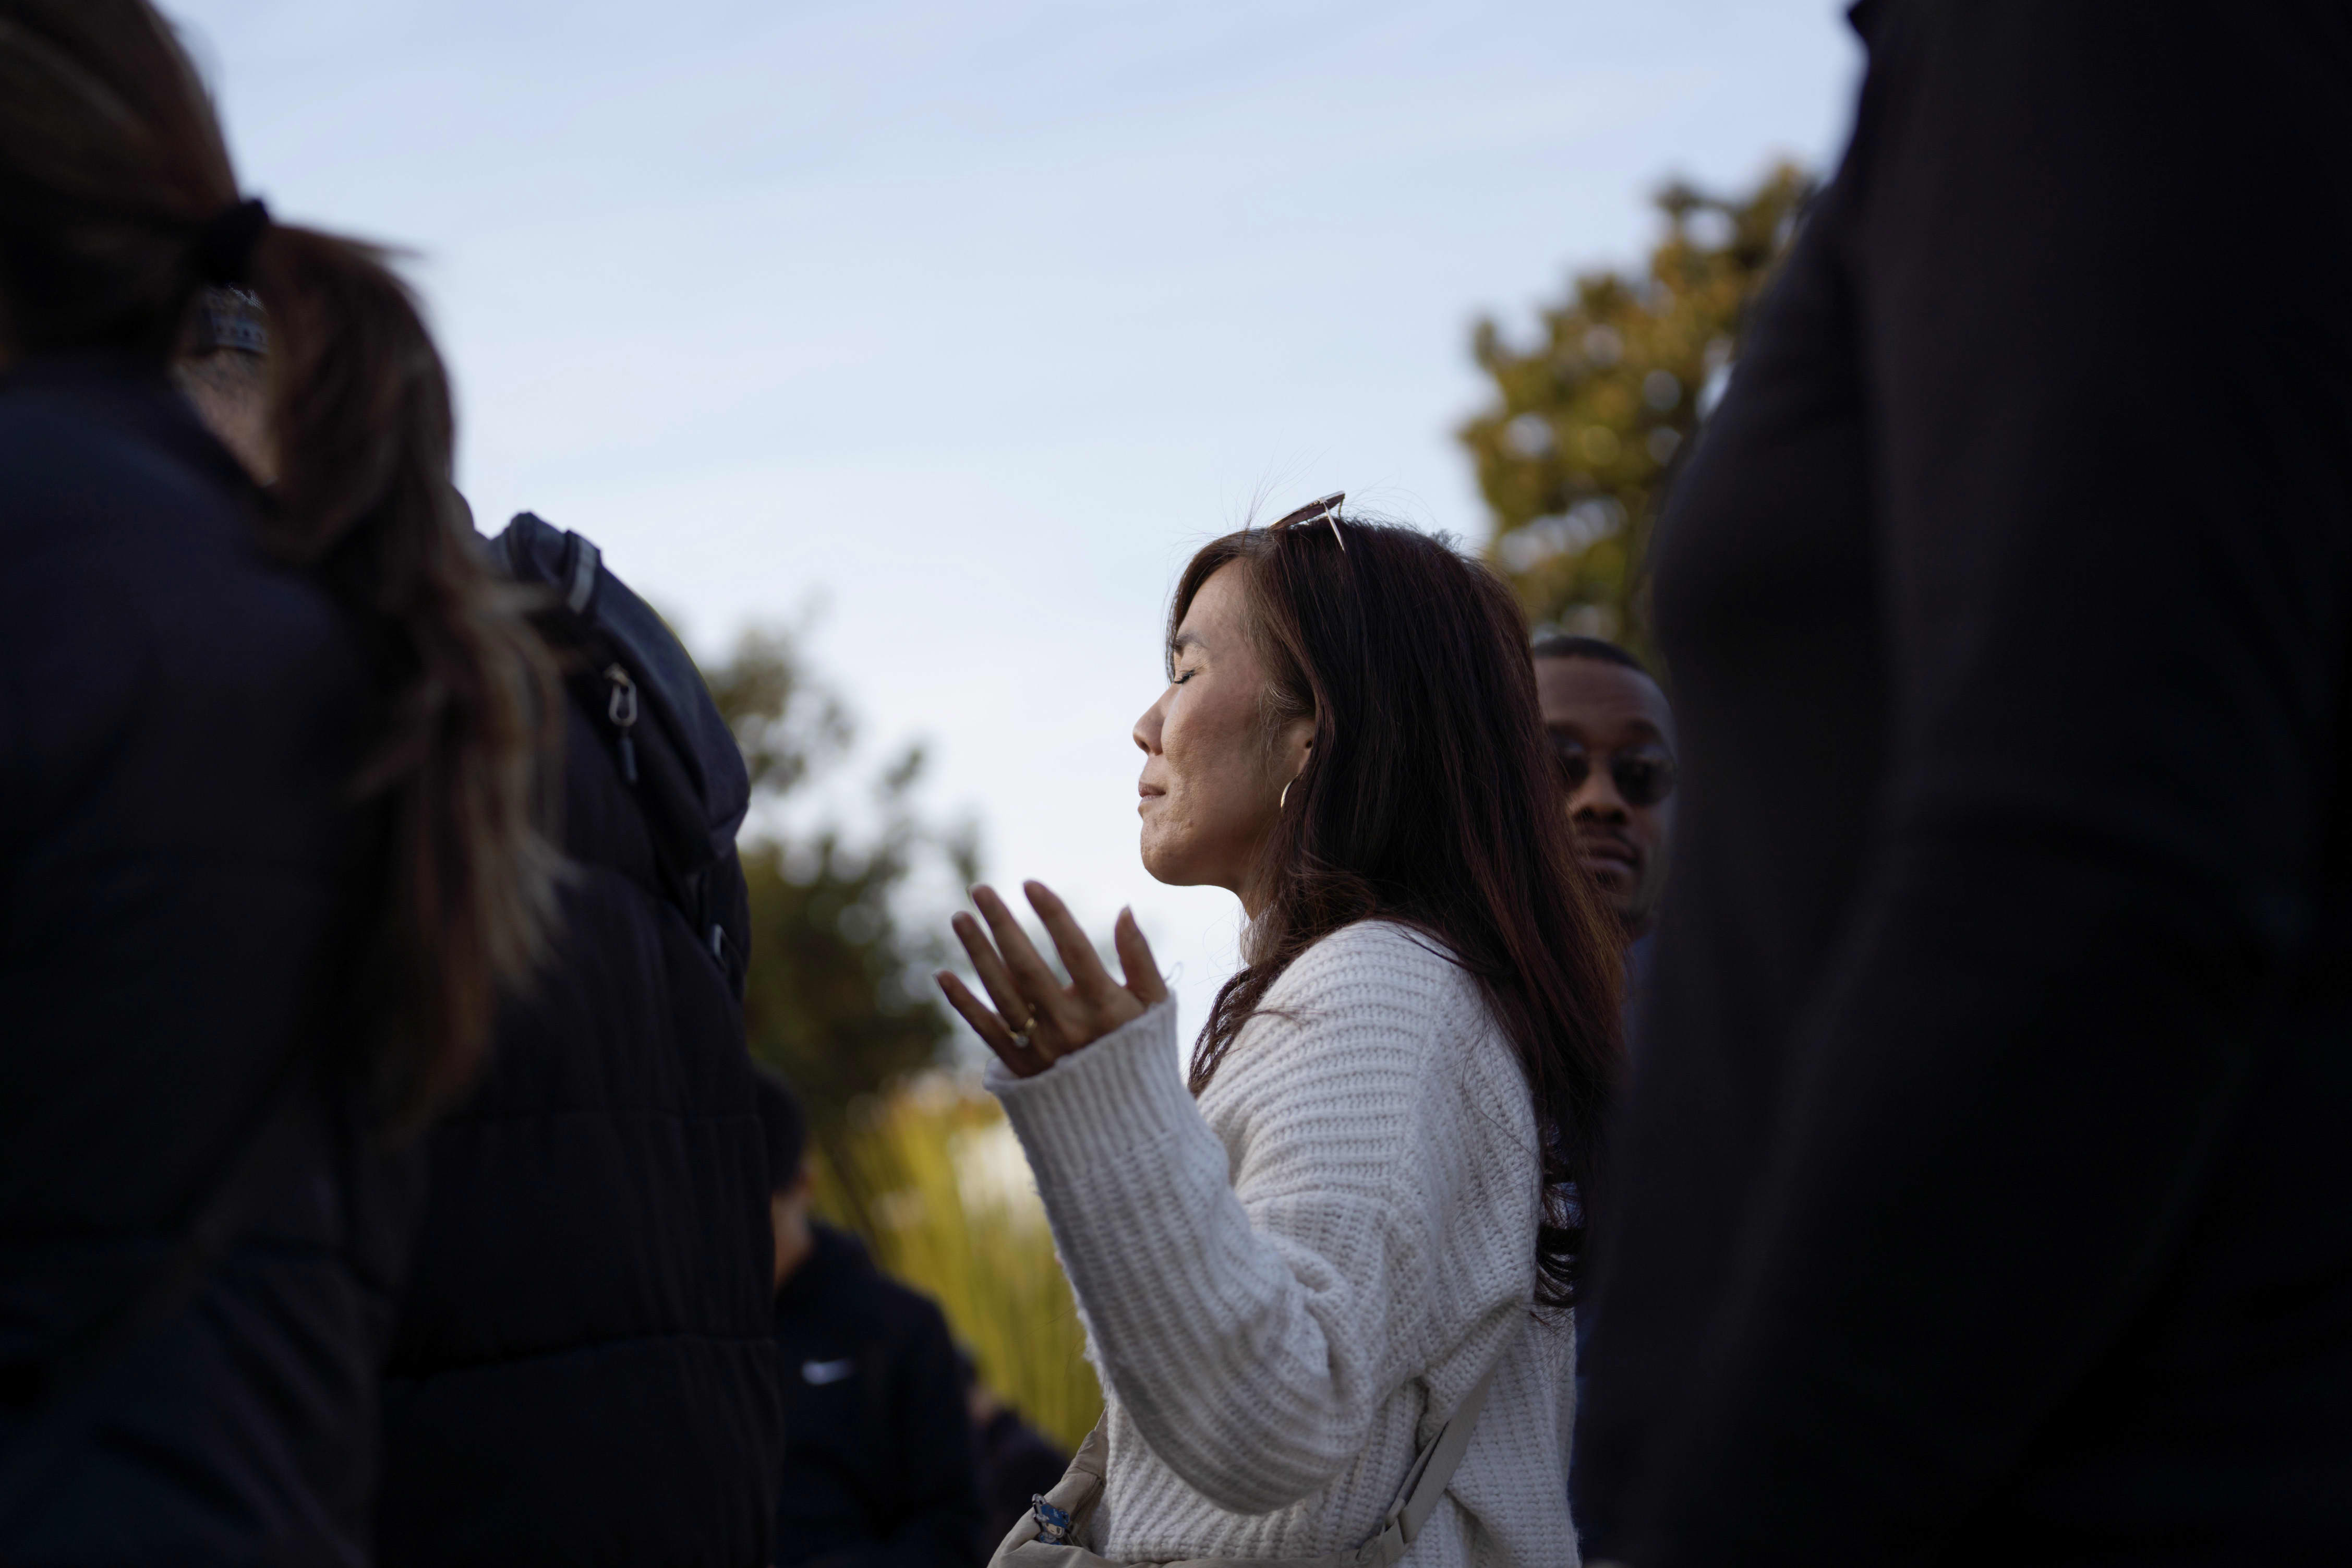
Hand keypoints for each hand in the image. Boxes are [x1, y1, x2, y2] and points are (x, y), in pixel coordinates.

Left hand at [937, 881, 1168, 1077]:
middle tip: (979, 889)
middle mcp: (1071, 1028)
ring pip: (1002, 994)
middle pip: (1028, 968)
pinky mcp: (1021, 1069)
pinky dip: (964, 1004)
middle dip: (1002, 925)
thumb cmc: (1142, 1051)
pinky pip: (987, 1031)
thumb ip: (1140, 959)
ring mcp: (1042, 1050)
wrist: (1125, 1123)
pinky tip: (943, 974)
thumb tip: (1123, 909)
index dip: (1053, 915)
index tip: (1029, 883)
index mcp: (1107, 1008)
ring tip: (959, 917)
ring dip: (977, 953)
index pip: (1075, 950)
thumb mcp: (1154, 1006)